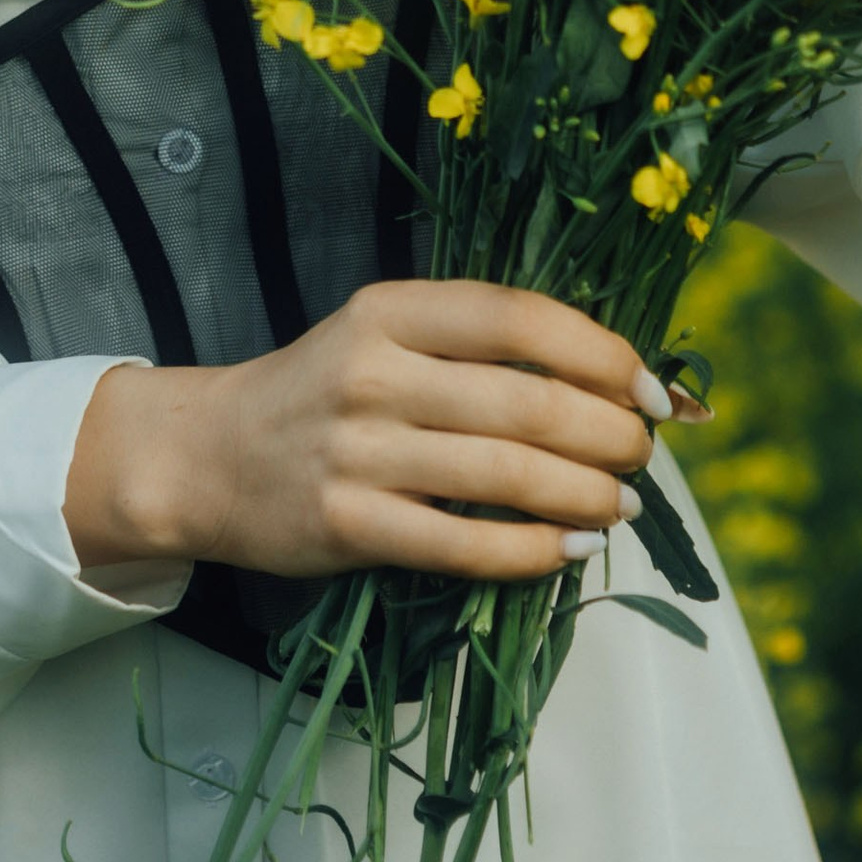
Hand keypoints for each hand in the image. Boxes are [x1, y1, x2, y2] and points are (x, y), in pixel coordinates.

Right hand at [63, 280, 661, 585]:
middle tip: (642, 456)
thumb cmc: (321, 394)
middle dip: (609, 434)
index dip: (602, 352)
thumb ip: (478, 349)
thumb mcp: (385, 338)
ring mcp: (356, 451)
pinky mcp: (344, 524)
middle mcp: (372, 371)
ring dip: (584, 494)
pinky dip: (530, 551)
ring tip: (618, 505)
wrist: (208, 457)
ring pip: (504, 475)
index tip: (653, 389)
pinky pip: (461, 543)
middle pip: (526, 402)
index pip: (518, 318)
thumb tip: (614, 377)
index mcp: (390, 309)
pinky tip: (567, 550)